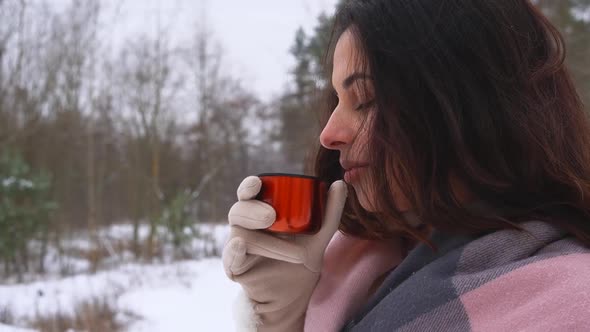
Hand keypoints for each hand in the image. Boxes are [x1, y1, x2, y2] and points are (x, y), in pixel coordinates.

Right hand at [223, 176, 346, 330]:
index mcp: (261, 210)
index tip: (256, 183)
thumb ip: (330, 210)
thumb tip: (339, 183)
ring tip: (298, 254)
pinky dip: (234, 251)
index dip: (249, 186)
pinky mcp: (235, 266)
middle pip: (239, 210)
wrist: (297, 292)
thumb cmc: (303, 256)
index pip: (249, 193)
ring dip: (269, 243)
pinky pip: (230, 256)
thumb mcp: (320, 234)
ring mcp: (238, 245)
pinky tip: (240, 245)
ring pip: (242, 235)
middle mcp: (246, 225)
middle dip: (253, 211)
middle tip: (271, 217)